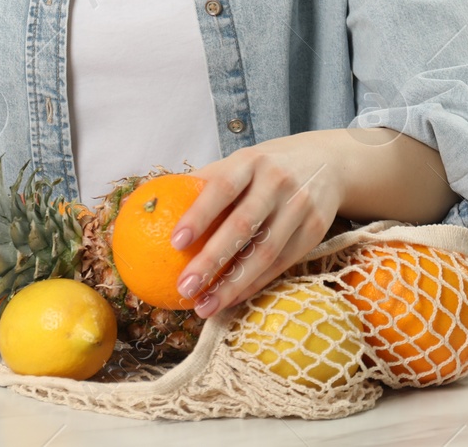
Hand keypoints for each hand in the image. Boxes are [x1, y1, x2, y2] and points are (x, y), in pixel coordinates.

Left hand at [167, 131, 343, 317]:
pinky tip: (231, 299)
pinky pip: (282, 265)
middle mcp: (278, 182)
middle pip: (243, 225)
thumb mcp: (238, 164)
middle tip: (183, 287)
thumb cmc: (265, 168)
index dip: (199, 214)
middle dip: (212, 260)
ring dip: (233, 285)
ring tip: (203, 307)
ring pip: (265, 253)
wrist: (327, 162)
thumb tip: (140, 204)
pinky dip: (255, 285)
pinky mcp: (315, 230)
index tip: (174, 242)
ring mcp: (300, 207)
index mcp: (251, 161)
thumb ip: (199, 184)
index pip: (222, 187)